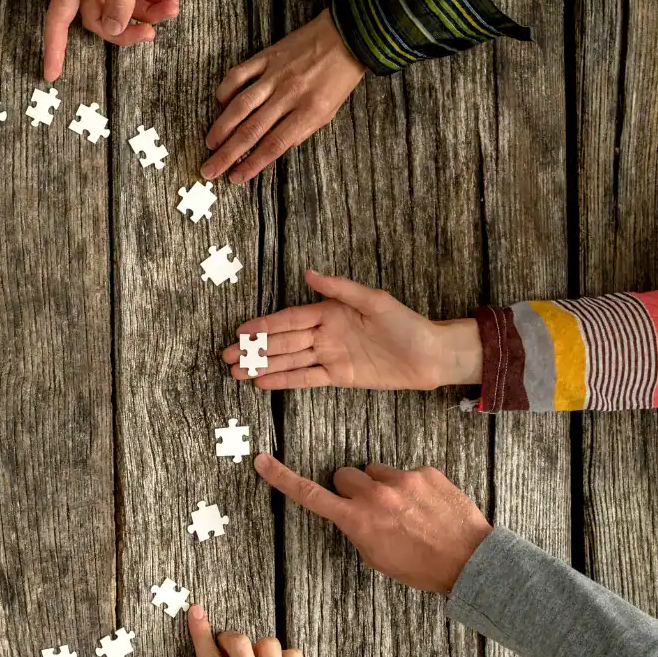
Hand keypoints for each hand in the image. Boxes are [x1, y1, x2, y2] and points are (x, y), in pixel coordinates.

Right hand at [42, 0, 178, 80]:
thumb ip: (122, 0)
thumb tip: (114, 29)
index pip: (59, 18)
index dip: (54, 46)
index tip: (51, 73)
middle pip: (100, 20)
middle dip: (125, 30)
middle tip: (149, 35)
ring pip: (125, 11)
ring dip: (149, 14)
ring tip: (172, 9)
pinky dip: (156, 2)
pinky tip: (172, 1)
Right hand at [201, 10, 365, 183]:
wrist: (347, 36)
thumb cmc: (338, 78)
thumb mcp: (328, 112)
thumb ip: (300, 131)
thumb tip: (270, 149)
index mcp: (309, 111)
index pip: (274, 145)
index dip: (251, 164)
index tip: (235, 177)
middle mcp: (289, 94)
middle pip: (251, 130)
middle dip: (227, 154)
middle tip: (209, 169)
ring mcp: (275, 74)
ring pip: (240, 105)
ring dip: (221, 128)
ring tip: (210, 143)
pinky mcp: (266, 56)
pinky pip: (238, 74)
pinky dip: (225, 90)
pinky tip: (220, 104)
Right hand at [223, 270, 480, 390]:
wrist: (431, 356)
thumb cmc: (406, 323)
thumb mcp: (375, 301)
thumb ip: (340, 288)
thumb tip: (310, 273)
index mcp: (330, 312)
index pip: (289, 319)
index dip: (264, 325)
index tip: (240, 331)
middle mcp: (325, 334)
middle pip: (282, 342)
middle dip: (254, 349)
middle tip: (227, 356)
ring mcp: (330, 356)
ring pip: (288, 361)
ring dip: (262, 366)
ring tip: (236, 372)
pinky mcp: (339, 377)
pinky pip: (306, 378)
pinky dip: (284, 380)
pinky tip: (263, 383)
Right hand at [254, 453, 492, 592]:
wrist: (469, 560)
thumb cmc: (422, 567)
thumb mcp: (378, 558)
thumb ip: (359, 530)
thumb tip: (356, 514)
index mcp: (358, 520)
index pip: (311, 495)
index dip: (283, 478)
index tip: (264, 462)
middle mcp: (376, 495)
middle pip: (344, 475)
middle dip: (352, 488)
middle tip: (371, 508)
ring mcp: (402, 480)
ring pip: (376, 472)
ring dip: (384, 487)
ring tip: (407, 510)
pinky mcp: (425, 472)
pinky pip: (408, 472)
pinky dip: (413, 487)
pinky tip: (428, 507)